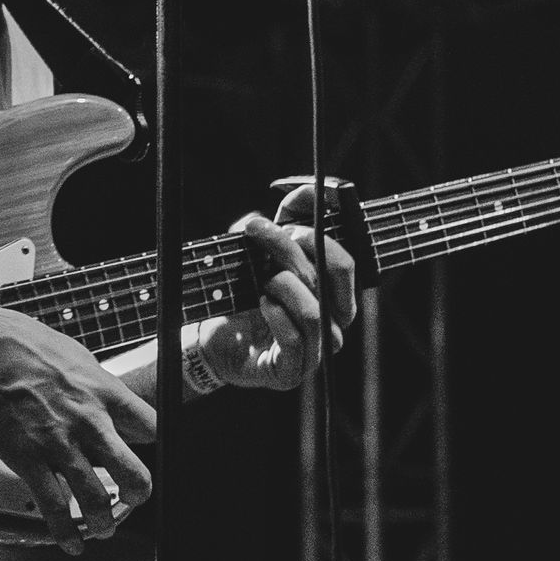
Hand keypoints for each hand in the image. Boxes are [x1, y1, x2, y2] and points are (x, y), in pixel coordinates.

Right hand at [0, 300, 156, 548]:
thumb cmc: (22, 346)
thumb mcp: (77, 357)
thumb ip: (98, 386)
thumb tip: (110, 401)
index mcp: (105, 392)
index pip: (152, 428)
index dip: (153, 446)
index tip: (145, 453)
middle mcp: (90, 422)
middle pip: (136, 475)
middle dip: (138, 495)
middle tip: (132, 500)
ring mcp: (59, 445)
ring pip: (97, 500)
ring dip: (104, 522)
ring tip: (102, 528)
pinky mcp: (29, 461)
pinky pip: (54, 507)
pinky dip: (65, 532)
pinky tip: (71, 541)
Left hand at [198, 210, 355, 392]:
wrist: (212, 338)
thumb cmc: (243, 292)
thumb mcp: (259, 249)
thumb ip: (283, 218)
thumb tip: (307, 190)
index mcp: (334, 290)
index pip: (347, 257)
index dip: (321, 233)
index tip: (288, 215)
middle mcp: (333, 319)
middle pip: (336, 275)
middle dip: (296, 248)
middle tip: (262, 234)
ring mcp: (317, 348)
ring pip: (317, 310)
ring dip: (284, 286)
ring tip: (262, 281)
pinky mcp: (292, 370)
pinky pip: (296, 340)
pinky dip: (275, 316)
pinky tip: (261, 305)